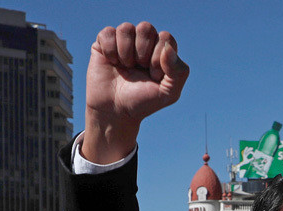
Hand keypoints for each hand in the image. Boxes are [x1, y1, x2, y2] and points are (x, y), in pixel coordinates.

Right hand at [83, 22, 189, 162]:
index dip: (159, 57)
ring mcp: (123, 41)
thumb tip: (168, 48)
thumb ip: (178, 72)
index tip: (154, 76)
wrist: (115, 111)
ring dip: (126, 52)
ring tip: (125, 67)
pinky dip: (110, 51)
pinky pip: (108, 33)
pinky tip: (112, 63)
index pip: (165, 37)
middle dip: (142, 53)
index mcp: (161, 50)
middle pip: (146, 28)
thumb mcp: (169, 93)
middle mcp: (143, 42)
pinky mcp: (104, 43)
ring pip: (126, 28)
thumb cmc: (143, 101)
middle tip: (139, 69)